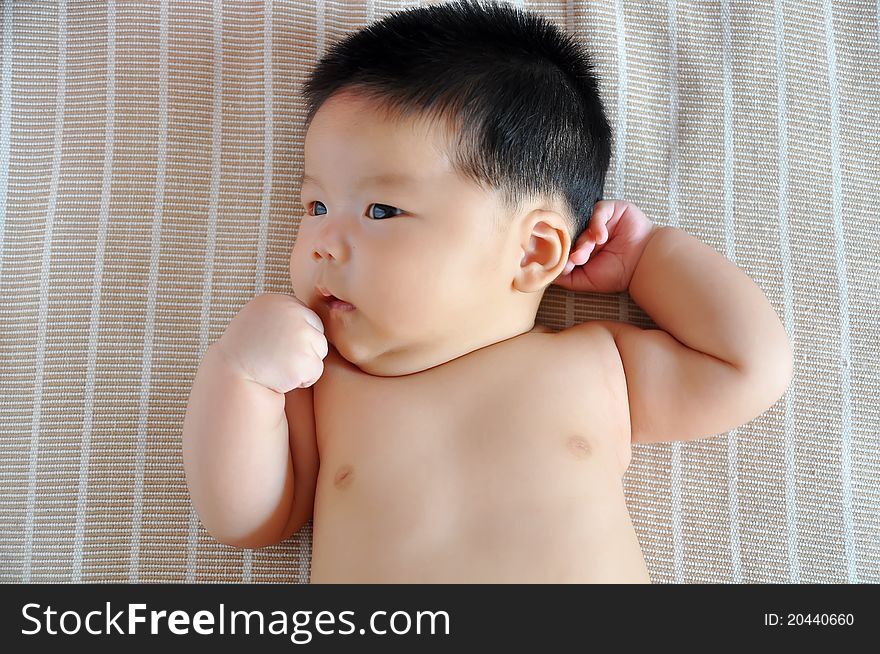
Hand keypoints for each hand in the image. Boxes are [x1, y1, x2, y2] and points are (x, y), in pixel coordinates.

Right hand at [213, 293, 327, 393]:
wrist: (230, 377)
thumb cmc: (245, 351)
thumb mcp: (260, 318)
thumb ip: (284, 314)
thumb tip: (314, 312)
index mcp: (281, 301)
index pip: (309, 319)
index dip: (295, 337)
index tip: (276, 345)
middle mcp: (293, 313)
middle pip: (318, 334)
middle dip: (304, 349)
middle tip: (277, 357)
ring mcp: (300, 336)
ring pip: (319, 353)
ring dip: (303, 364)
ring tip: (278, 365)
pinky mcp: (304, 360)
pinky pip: (316, 372)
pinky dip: (302, 379)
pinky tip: (280, 377)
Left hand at [553, 199, 656, 293]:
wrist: (644, 265)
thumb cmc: (618, 273)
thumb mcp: (585, 280)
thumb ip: (565, 278)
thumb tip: (546, 274)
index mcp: (581, 246)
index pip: (564, 244)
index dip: (562, 254)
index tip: (564, 265)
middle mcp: (588, 232)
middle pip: (572, 234)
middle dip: (574, 249)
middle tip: (577, 260)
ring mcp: (599, 220)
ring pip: (582, 224)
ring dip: (584, 240)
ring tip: (588, 252)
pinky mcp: (611, 208)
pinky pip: (597, 211)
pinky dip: (596, 225)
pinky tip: (601, 238)